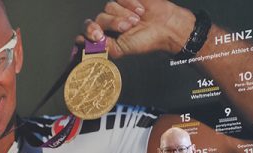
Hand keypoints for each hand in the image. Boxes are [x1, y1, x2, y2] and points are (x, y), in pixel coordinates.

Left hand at [79, 0, 194, 58]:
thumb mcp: (123, 49)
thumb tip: (87, 43)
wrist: (165, 26)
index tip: (93, 35)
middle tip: (126, 28)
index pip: (87, 33)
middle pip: (98, 19)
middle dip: (112, 23)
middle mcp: (109, 24)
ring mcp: (117, 10)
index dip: (88, 32)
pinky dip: (130, 4)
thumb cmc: (147, 40)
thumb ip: (104, 46)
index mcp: (106, 38)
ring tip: (137, 21)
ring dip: (124, 15)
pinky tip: (140, 11)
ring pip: (109, 7)